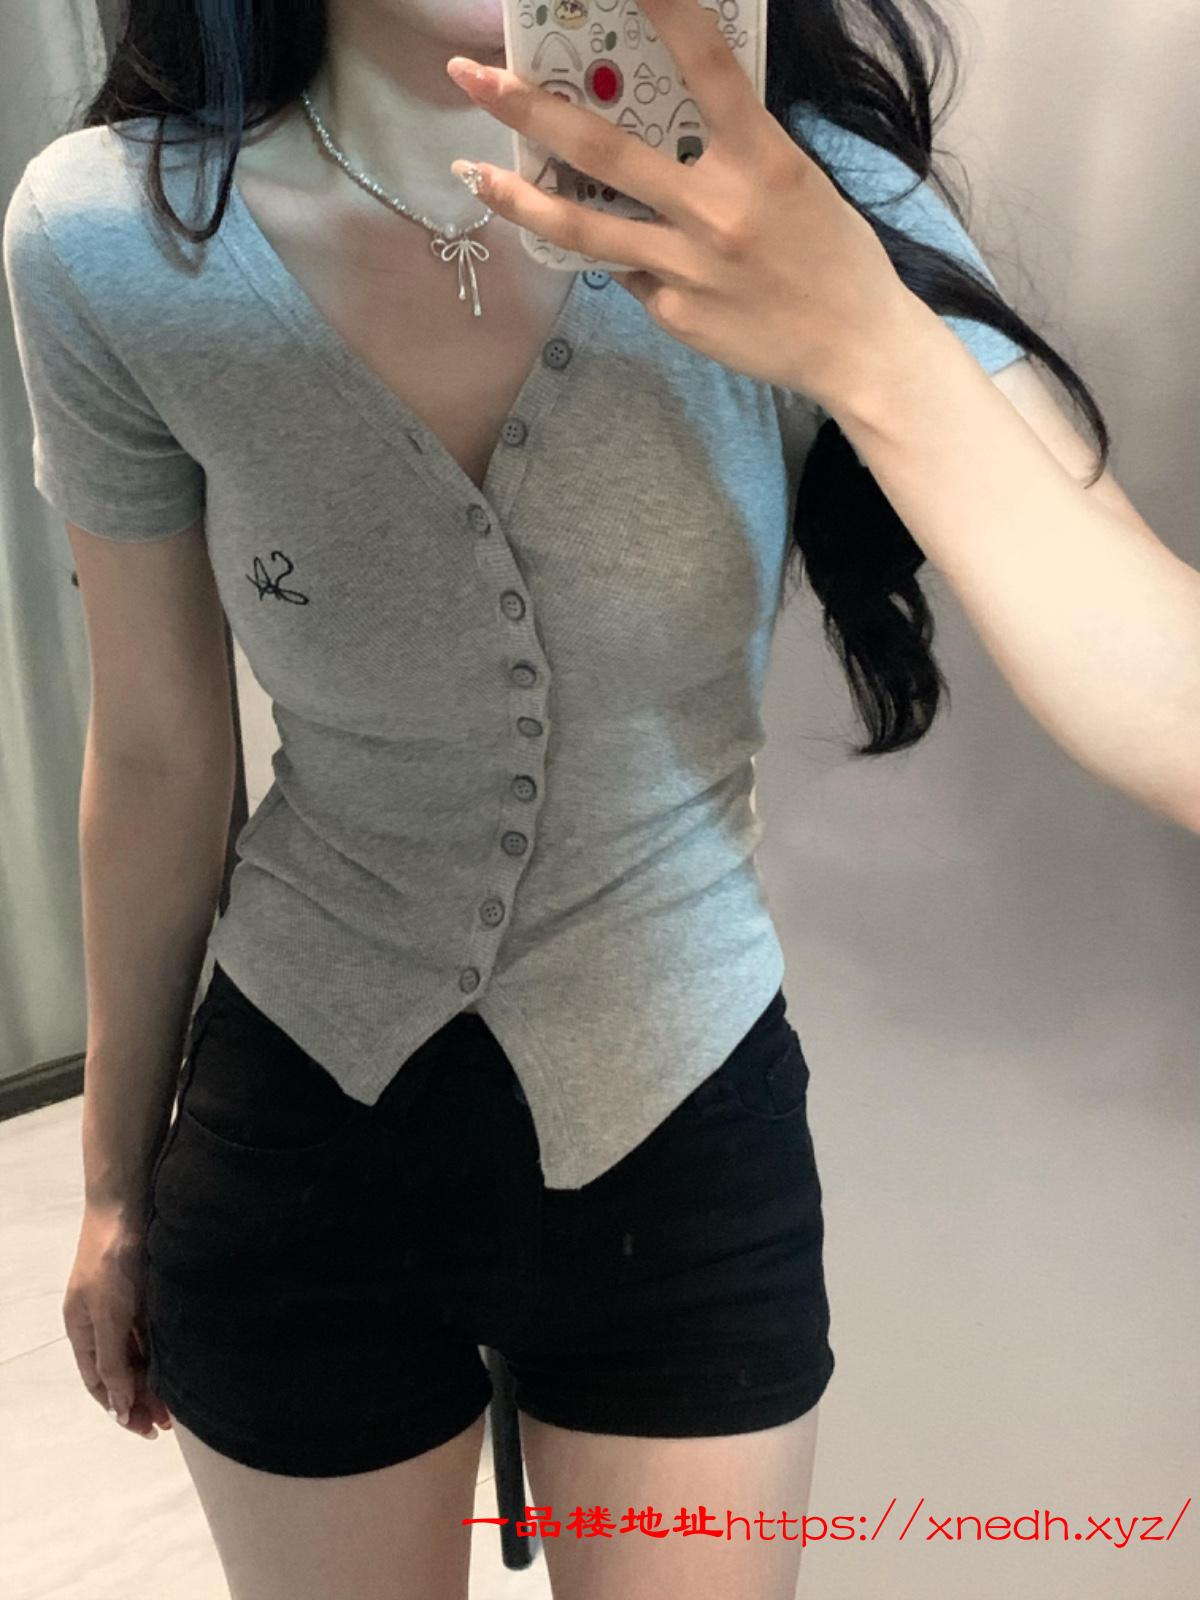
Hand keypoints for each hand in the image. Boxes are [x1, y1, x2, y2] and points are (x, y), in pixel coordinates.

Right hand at [62, 1201, 172, 1439]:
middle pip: (120, 1372)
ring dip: (155, 1380)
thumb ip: (113, 1360)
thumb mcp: (109, 1315)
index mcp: (82, 1330)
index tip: (147, 1429)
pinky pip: (152, 1333)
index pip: (99, 1383)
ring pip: (139, 1354)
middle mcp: (101, 1322)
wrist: (129, 1205)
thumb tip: (117, 1406)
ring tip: (178, 1404)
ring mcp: (124, 1306)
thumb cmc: (112, 1262)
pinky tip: (180, 1366)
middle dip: (141, 1399)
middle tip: (169, 1423)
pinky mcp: (145, 1291)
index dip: (120, 1408)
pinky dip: (163, 1353)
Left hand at [445, 0, 914, 414]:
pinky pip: (628, 273)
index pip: (707, 64)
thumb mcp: (793, 180)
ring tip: (473, 172)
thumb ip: (733, 149)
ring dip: (518, 195)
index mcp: (761, 158)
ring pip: (582, 227)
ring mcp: (686, 267)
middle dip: (529, 107)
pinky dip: (618, 255)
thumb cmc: (833, 254)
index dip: (665, 7)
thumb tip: (665, 125)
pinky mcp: (672, 313)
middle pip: (603, 151)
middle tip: (472, 76)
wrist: (855, 346)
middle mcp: (715, 209)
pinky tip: (621, 251)